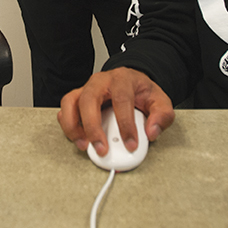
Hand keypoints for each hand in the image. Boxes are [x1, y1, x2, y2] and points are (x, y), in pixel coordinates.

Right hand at [58, 68, 174, 156]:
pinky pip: (65, 109)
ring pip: (71, 102)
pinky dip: (68, 125)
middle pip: (89, 99)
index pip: (121, 99)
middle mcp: (100, 81)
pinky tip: (78, 138)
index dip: (125, 124)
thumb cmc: (143, 93)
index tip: (130, 144)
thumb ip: (162, 116)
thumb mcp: (160, 101)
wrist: (132, 85)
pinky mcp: (77, 98)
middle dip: (93, 127)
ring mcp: (86, 88)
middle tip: (101, 148)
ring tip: (84, 146)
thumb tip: (151, 132)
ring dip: (74, 126)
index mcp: (122, 79)